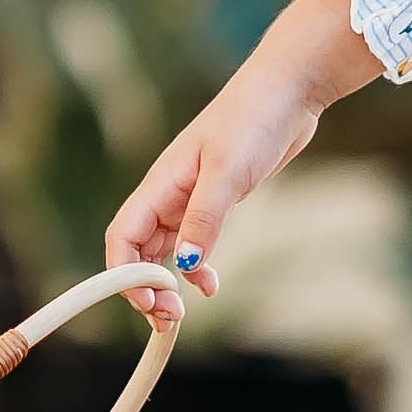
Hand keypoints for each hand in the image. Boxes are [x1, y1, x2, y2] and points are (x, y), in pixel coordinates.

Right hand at [106, 0, 385, 329]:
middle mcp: (168, 193)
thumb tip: (187, 267)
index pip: (122, 236)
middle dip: (145, 287)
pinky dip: (195, 268)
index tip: (147, 304)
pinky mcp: (216, 200)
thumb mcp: (228, 172)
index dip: (123, 274)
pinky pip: (193, 243)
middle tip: (168, 319)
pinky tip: (210, 283)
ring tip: (183, 312)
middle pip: (138, 250)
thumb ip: (205, 219)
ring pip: (165, 251)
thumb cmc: (253, 120)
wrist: (289, 92)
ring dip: (167, 283)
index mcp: (160, 183)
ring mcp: (191, 198)